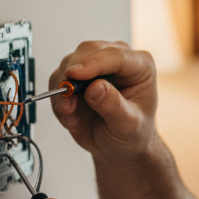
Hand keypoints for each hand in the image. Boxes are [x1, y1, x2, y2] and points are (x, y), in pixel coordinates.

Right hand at [48, 40, 158, 161]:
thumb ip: (113, 105)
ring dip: (63, 90)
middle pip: (87, 51)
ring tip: (71, 116)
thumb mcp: (128, 125)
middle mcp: (117, 60)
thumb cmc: (132, 133)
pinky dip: (58, 99)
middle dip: (72, 75)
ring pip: (68, 64)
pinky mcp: (76, 76)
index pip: (115, 55)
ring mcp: (95, 66)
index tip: (74, 74)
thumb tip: (95, 87)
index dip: (93, 63)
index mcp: (140, 66)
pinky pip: (57, 79)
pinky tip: (71, 118)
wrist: (118, 146)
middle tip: (67, 102)